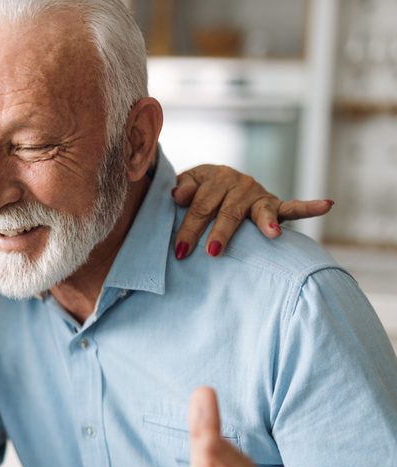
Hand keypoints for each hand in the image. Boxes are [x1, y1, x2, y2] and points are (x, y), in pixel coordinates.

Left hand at [172, 164, 333, 258]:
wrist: (215, 182)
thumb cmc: (197, 191)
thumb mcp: (188, 185)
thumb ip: (184, 188)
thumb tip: (177, 194)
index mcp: (215, 177)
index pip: (201, 204)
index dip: (189, 227)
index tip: (180, 249)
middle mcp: (238, 182)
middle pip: (228, 211)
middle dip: (219, 232)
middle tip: (212, 252)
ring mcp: (258, 193)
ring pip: (258, 211)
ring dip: (264, 222)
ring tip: (271, 234)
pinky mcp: (274, 204)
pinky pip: (293, 206)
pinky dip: (310, 206)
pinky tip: (327, 205)